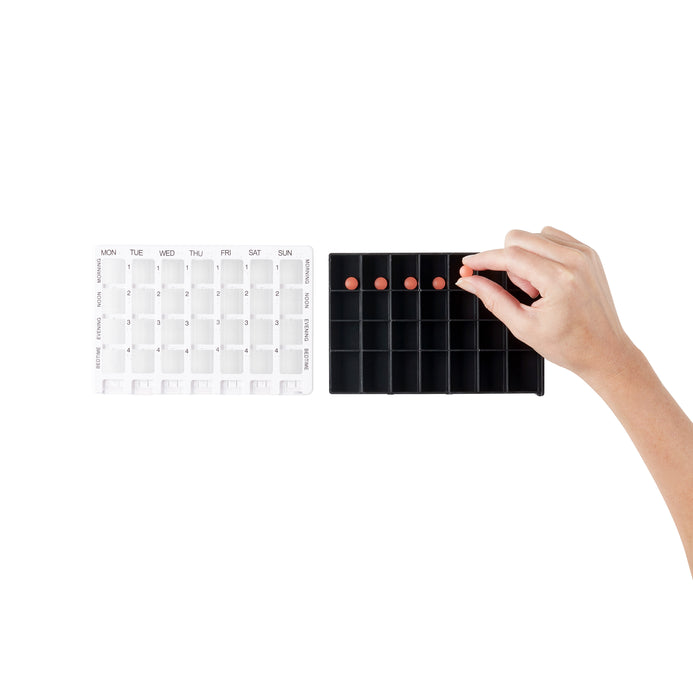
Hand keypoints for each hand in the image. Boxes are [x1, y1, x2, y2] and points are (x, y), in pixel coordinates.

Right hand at [457, 227, 636, 388]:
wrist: (605, 351)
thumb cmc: (569, 345)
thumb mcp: (523, 326)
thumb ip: (492, 298)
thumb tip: (468, 280)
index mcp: (559, 280)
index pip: (510, 256)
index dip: (484, 259)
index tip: (468, 264)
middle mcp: (574, 260)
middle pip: (519, 238)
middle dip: (508, 261)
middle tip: (522, 291)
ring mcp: (584, 253)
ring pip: (534, 235)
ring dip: (526, 257)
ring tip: (538, 288)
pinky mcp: (588, 252)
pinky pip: (551, 237)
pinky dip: (540, 253)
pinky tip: (547, 279)